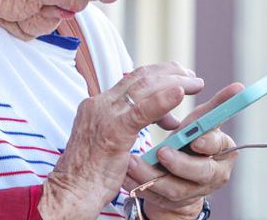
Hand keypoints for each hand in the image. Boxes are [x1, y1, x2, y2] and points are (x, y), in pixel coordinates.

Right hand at [39, 62, 203, 219]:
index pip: (131, 80)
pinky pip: (142, 111)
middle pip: (140, 78)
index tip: (178, 75)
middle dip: (169, 73)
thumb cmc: (90, 175)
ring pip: (144, 88)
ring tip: (195, 84)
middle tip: (191, 76)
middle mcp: (99, 104)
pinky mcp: (113, 132)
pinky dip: (163, 100)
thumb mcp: (106, 141)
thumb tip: (152, 116)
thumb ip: (124, 125)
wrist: (70, 193)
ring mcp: (105, 116)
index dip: (158, 74)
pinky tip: (181, 93)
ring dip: (174, 82)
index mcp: (97, 105)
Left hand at [124, 83, 244, 219]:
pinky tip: (125, 176)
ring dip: (152, 176)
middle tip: (162, 152)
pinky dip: (140, 186)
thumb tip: (240, 86)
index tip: (195, 138)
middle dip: (181, 163)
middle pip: (201, 173)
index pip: (218, 147)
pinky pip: (156, 198)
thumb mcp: (202, 124)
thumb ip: (217, 106)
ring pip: (175, 189)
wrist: (181, 174)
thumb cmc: (192, 141)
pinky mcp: (172, 203)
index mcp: (224, 153)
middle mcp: (213, 176)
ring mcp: (192, 192)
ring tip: (132, 163)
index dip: (208, 143)